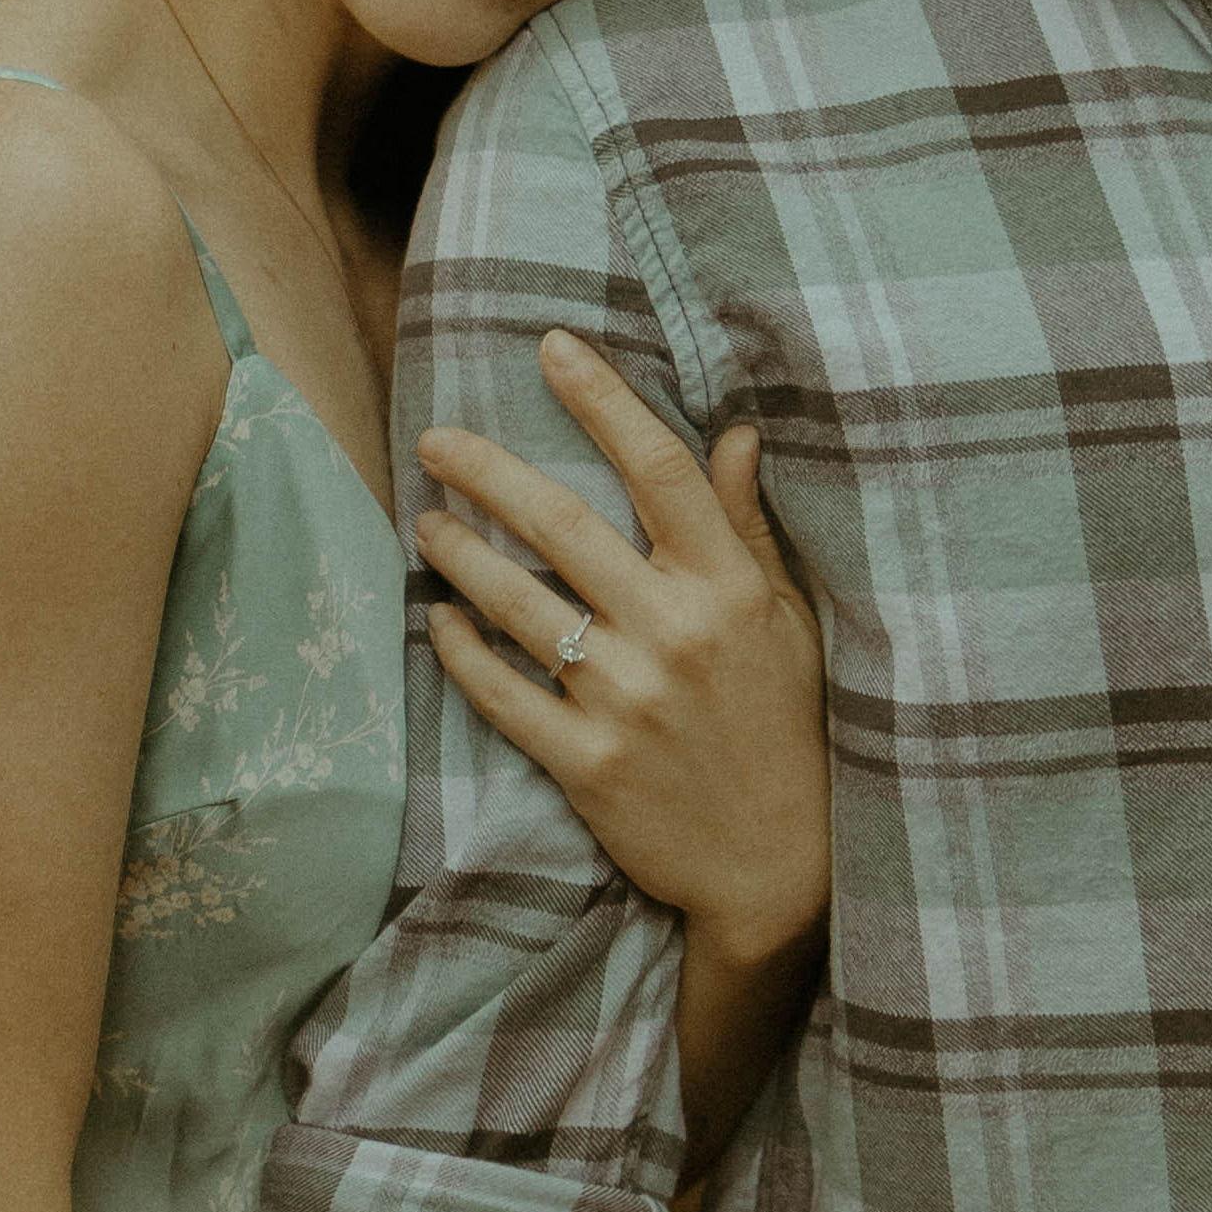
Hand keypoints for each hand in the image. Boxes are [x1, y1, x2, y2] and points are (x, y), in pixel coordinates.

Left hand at [413, 336, 827, 981]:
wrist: (779, 865)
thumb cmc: (786, 727)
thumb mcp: (787, 620)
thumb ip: (748, 527)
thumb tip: (734, 432)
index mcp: (729, 587)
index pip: (659, 469)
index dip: (602, 400)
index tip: (552, 347)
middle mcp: (673, 633)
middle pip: (562, 526)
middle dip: (488, 472)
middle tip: (436, 438)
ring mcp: (626, 701)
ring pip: (517, 605)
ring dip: (459, 555)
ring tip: (425, 522)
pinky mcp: (586, 763)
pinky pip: (501, 691)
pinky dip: (458, 650)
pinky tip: (434, 619)